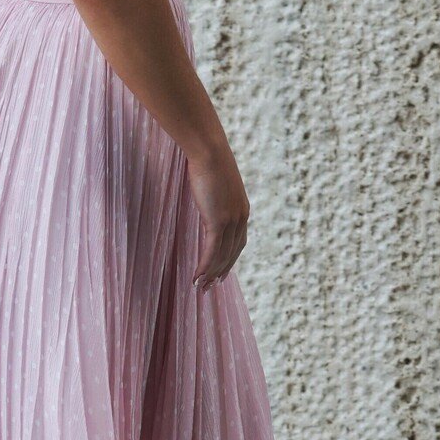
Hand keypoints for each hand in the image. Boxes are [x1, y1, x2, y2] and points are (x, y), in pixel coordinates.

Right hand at [188, 141, 249, 289]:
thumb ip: (214, 199)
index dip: (230, 260)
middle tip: (209, 287)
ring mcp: (231, 220)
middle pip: (232, 253)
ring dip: (210, 273)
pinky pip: (212, 250)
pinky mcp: (219, 221)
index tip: (221, 273)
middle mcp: (241, 218)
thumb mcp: (215, 185)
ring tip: (200, 287)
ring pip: (222, 256)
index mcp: (242, 210)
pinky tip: (197, 275)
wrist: (210, 151)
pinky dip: (205, 265)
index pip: (238, 243)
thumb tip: (206, 202)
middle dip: (220, 272)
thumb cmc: (208, 161)